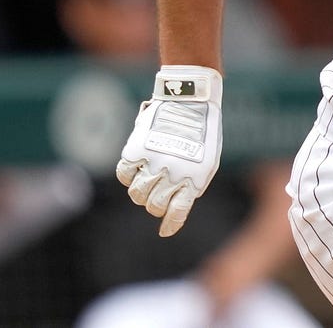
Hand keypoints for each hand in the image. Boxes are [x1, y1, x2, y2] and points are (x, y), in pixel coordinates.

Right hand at [116, 65, 222, 236]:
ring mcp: (153, 162)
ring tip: (149, 179)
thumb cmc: (203, 129)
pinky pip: (123, 174)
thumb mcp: (208, 159)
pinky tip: (136, 167)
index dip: (170, 225)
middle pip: (154, 206)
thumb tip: (178, 203)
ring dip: (141, 192)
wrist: (190, 99)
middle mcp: (173, 174)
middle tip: (158, 195)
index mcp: (194, 178)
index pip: (177, 212)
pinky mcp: (136, 149)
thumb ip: (194, 183)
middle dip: (155, 205)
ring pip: (136, 194)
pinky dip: (127, 175)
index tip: (165, 232)